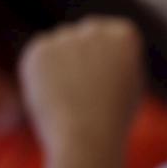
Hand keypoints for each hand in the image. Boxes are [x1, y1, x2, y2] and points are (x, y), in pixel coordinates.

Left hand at [19, 17, 144, 155]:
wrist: (86, 137)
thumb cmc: (112, 118)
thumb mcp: (128, 81)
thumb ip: (115, 57)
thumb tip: (96, 47)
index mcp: (124, 35)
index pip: (110, 33)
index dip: (104, 58)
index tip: (105, 81)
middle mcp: (96, 30)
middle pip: (83, 35)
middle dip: (80, 56)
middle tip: (83, 91)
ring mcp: (66, 37)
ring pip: (59, 44)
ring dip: (60, 64)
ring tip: (70, 97)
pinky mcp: (40, 49)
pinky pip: (38, 55)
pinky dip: (40, 73)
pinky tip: (52, 93)